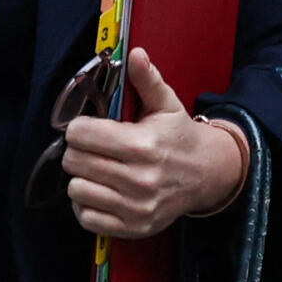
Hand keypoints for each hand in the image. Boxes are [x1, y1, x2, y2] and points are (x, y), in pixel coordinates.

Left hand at [61, 48, 247, 239]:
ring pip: (77, 190)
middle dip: (77, 151)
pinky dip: (87, 205)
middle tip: (91, 148)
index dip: (79, 127)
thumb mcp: (166, 105)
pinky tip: (100, 191)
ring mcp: (135, 207)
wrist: (207, 175)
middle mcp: (138, 179)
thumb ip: (147, 79)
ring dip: (81, 178)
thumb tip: (135, 54)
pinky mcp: (133, 227)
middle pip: (74, 161)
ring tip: (96, 169)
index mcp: (142, 145)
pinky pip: (87, 218)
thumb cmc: (179, 138)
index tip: (88, 128)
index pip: (81, 134)